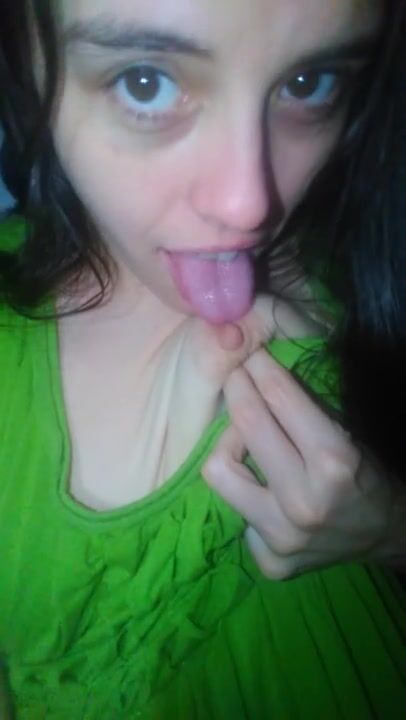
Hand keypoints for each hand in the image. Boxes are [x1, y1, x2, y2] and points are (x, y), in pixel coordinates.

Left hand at [202, 348, 398, 578]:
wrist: (387, 534)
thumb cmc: (367, 474)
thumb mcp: (345, 433)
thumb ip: (302, 408)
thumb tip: (257, 368)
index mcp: (334, 463)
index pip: (279, 398)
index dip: (259, 366)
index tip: (248, 352)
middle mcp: (304, 502)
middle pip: (246, 426)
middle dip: (237, 388)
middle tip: (236, 376)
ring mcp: (282, 536)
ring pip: (219, 471)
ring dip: (228, 446)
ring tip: (242, 439)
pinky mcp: (269, 561)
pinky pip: (235, 512)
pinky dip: (247, 494)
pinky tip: (263, 491)